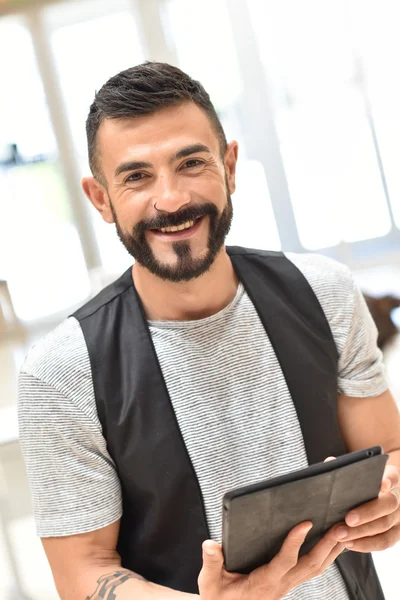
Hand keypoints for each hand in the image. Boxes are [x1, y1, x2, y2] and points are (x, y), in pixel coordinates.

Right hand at [198, 522, 344, 599]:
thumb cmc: (218, 596)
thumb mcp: (209, 582)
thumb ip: (211, 562)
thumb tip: (210, 544)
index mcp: (262, 582)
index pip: (283, 562)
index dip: (295, 543)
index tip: (305, 523)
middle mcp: (279, 584)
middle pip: (309, 566)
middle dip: (326, 546)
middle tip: (339, 526)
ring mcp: (286, 584)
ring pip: (315, 568)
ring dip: (331, 550)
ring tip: (344, 530)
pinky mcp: (288, 581)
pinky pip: (311, 568)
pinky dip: (326, 556)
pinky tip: (332, 543)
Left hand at [333, 463, 399, 551]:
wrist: (376, 497)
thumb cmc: (363, 484)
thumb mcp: (358, 473)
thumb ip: (345, 469)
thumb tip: (330, 462)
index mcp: (390, 478)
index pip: (393, 476)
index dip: (388, 480)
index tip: (381, 484)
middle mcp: (398, 497)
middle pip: (389, 504)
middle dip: (368, 513)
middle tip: (348, 519)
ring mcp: (399, 517)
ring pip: (385, 526)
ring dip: (362, 532)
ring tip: (341, 535)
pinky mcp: (397, 533)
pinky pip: (384, 542)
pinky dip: (366, 544)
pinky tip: (349, 544)